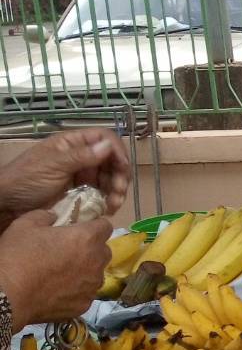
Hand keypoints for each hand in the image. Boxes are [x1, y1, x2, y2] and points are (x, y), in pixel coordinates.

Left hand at [0, 129, 131, 220]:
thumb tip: (109, 145)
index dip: (116, 151)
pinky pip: (101, 195)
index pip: (104, 138)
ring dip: (116, 191)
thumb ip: (81, 156)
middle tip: (118, 192)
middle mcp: (80, 158)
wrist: (6, 206)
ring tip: (114, 205)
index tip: (123, 168)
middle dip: (119, 175)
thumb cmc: (25, 180)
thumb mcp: (52, 166)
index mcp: (72, 144)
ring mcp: (81, 176)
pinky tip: (108, 210)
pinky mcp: (81, 195)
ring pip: (109, 179)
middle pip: (111, 160)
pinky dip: (108, 202)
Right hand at [0, 211, 112, 326]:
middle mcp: (96, 261)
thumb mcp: (25, 225)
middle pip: (104, 251)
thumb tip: (54, 216)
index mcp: (87, 238)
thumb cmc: (17, 256)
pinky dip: (77, 292)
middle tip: (70, 252)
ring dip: (86, 271)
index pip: (105, 226)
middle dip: (92, 249)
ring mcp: (92, 285)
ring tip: (63, 275)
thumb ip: (45, 215)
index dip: (94, 226)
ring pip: (97, 274)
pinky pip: (86, 294)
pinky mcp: (84, 305)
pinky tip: (59, 292)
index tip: (82, 229)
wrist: (7, 296)